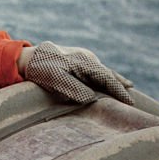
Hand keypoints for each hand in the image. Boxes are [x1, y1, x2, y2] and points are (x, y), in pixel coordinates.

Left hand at [18, 41, 133, 104]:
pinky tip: (106, 79)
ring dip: (114, 79)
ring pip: (102, 70)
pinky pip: (95, 69)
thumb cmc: (39, 69)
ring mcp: (82, 57)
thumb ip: (73, 88)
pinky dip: (104, 75)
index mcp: (85, 63)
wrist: (26, 56)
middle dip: (120, 85)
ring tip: (127, 87)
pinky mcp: (76, 59)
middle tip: (132, 99)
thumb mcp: (54, 79)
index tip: (130, 102)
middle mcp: (87, 58)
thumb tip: (91, 98)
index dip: (119, 91)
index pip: (107, 79)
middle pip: (108, 74)